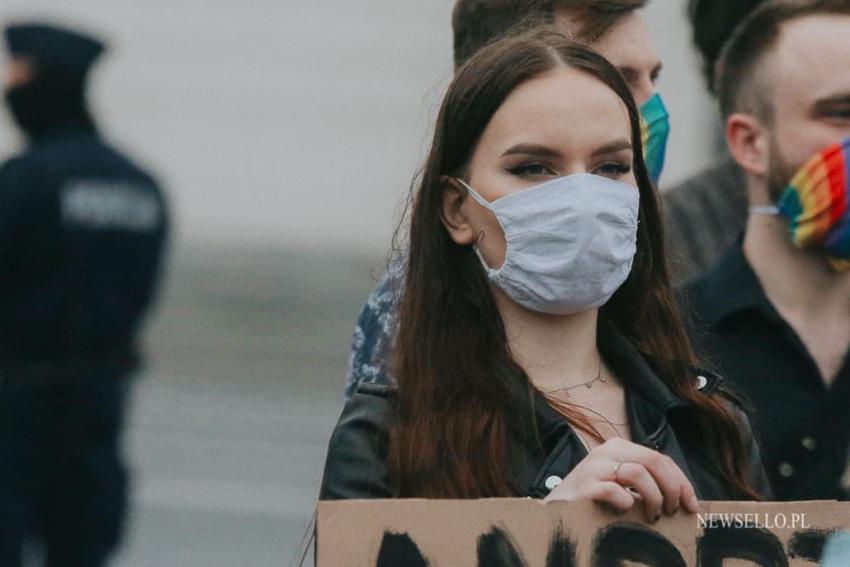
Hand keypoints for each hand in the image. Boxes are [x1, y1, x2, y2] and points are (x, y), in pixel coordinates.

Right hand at [544, 437, 699, 521]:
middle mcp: (606, 451)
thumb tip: (682, 496)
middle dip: (671, 489)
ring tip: (652, 516)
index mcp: (619, 447)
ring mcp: (594, 467)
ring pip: (639, 473)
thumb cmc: (594, 499)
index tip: (691, 504)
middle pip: (654, 461)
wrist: (557, 510)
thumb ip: (644, 481)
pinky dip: (626, 503)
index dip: (681, 482)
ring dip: (653, 498)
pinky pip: (615, 491)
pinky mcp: (585, 486)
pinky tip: (625, 511)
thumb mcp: (621, 482)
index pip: (661, 459)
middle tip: (671, 511)